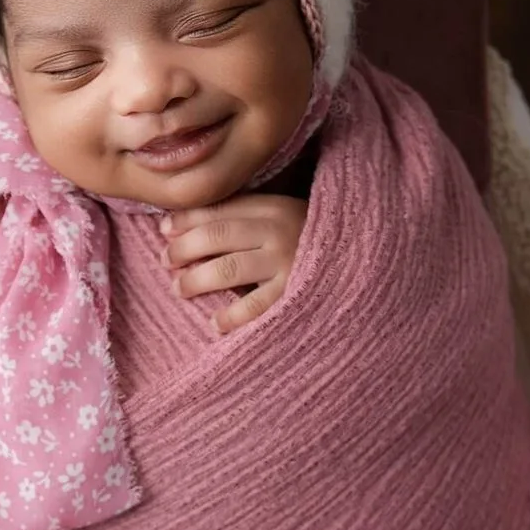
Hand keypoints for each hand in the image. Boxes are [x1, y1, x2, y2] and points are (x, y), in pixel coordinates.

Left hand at [160, 195, 306, 334]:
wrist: (365, 261)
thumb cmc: (312, 243)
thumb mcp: (283, 218)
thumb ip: (243, 216)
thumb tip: (178, 224)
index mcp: (274, 207)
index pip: (220, 210)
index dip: (186, 220)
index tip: (164, 230)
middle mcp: (279, 231)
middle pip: (216, 236)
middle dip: (184, 250)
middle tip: (166, 262)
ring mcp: (288, 264)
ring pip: (228, 270)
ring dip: (196, 280)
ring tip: (180, 288)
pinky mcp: (296, 295)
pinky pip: (254, 307)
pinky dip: (230, 316)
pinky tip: (216, 322)